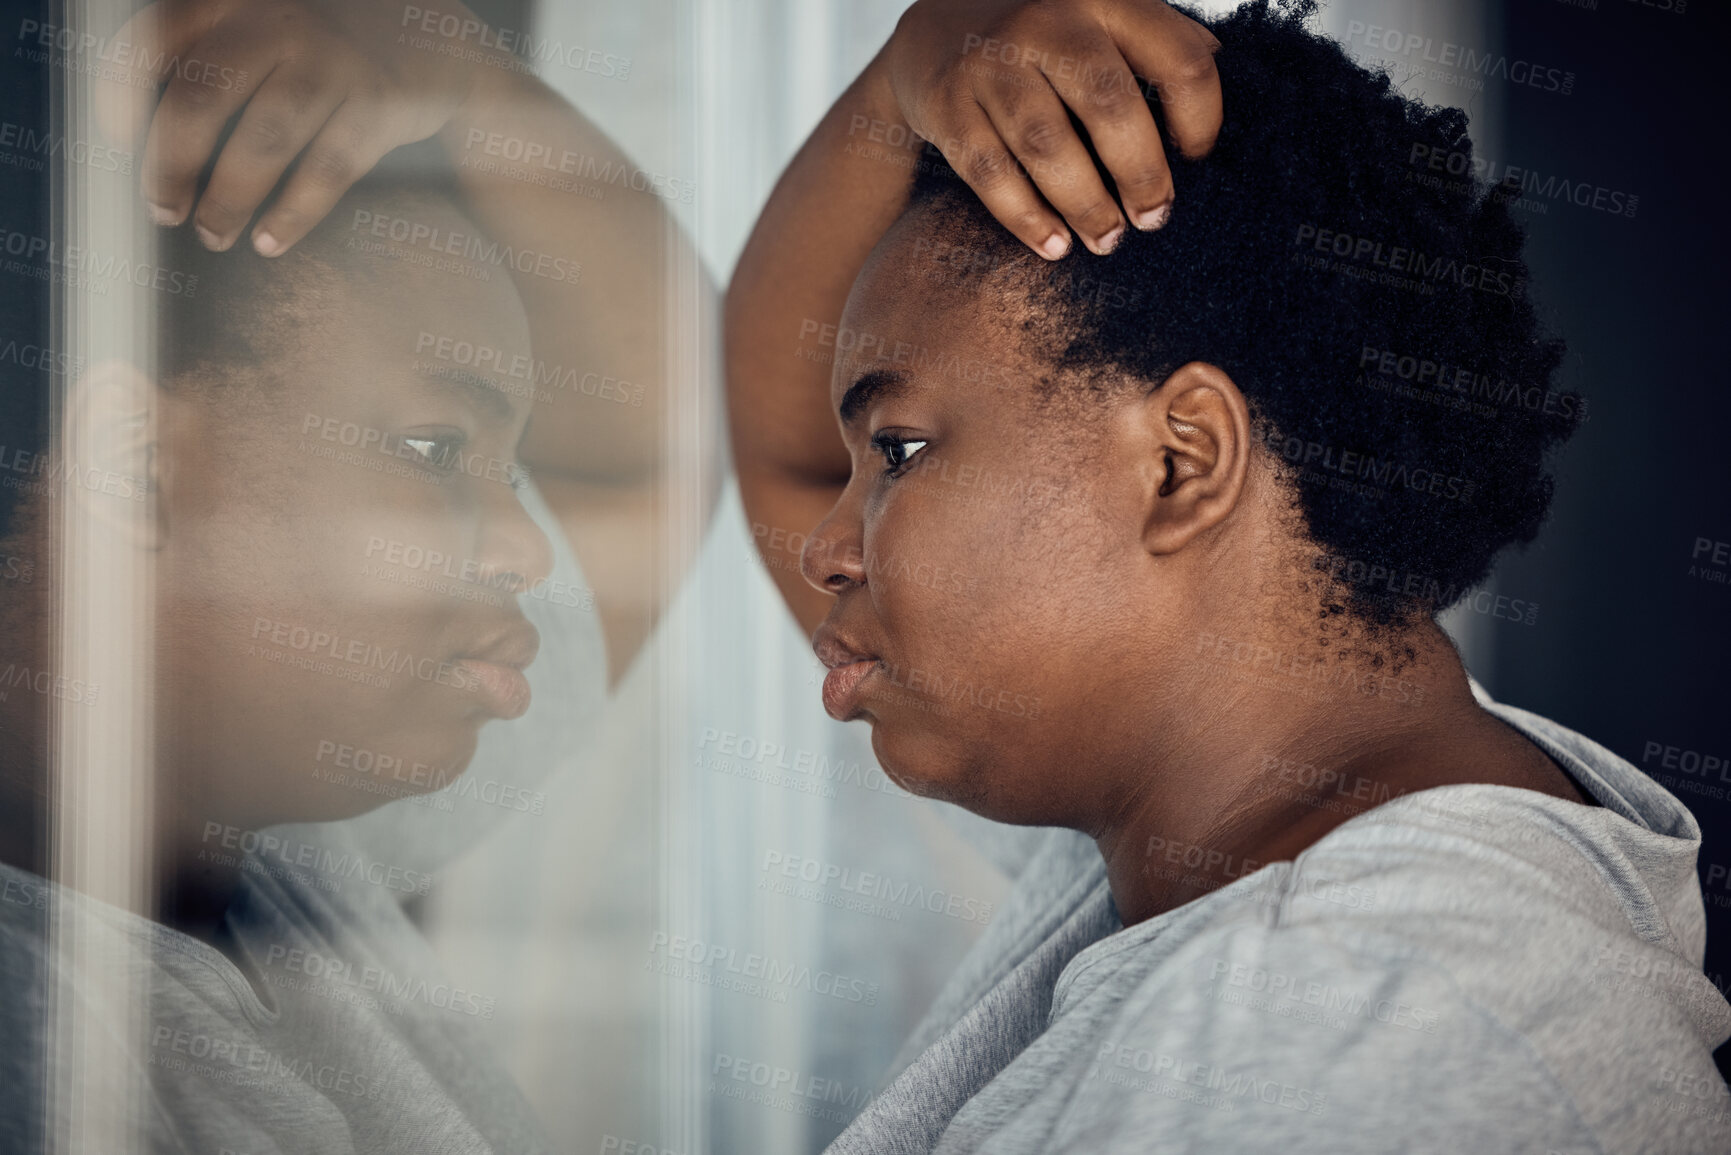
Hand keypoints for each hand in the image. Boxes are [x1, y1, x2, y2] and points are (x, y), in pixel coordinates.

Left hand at [93, 0, 508, 255]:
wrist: (438, 45)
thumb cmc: (330, 46)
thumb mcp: (267, 22)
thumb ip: (213, 53)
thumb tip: (146, 136)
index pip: (155, 39)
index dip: (124, 96)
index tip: (120, 142)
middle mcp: (279, 17)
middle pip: (200, 99)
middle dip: (171, 167)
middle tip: (165, 211)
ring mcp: (333, 59)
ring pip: (262, 142)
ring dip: (228, 200)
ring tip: (214, 236)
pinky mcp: (379, 102)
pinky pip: (325, 170)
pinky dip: (292, 214)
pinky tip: (269, 241)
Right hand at [881, 0, 1220, 257]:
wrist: (931, 30)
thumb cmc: (1041, 39)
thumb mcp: (1100, 19)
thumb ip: (1155, 42)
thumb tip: (1221, 73)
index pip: (1179, 59)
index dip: (1201, 120)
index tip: (1197, 161)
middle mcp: (1047, 19)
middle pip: (1109, 105)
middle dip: (1141, 175)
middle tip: (1154, 220)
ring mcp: (990, 60)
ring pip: (1047, 145)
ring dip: (1085, 205)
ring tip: (1108, 241)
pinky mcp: (947, 104)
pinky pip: (991, 173)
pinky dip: (1027, 219)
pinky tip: (1054, 246)